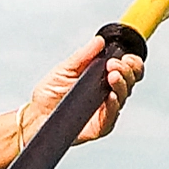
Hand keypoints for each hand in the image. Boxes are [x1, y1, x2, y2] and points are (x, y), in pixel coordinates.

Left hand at [22, 35, 143, 145]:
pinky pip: (111, 117)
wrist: (36, 115)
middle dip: (127, 70)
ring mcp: (105, 111)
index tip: (126, 57)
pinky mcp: (99, 127)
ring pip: (123, 97)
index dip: (132, 63)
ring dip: (122, 84)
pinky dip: (114, 106)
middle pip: (130, 82)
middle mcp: (108, 95)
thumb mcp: (65, 69)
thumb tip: (99, 41)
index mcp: (103, 79)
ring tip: (113, 75)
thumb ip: (83, 56)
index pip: (127, 70)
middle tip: (114, 64)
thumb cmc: (50, 93)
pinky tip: (111, 96)